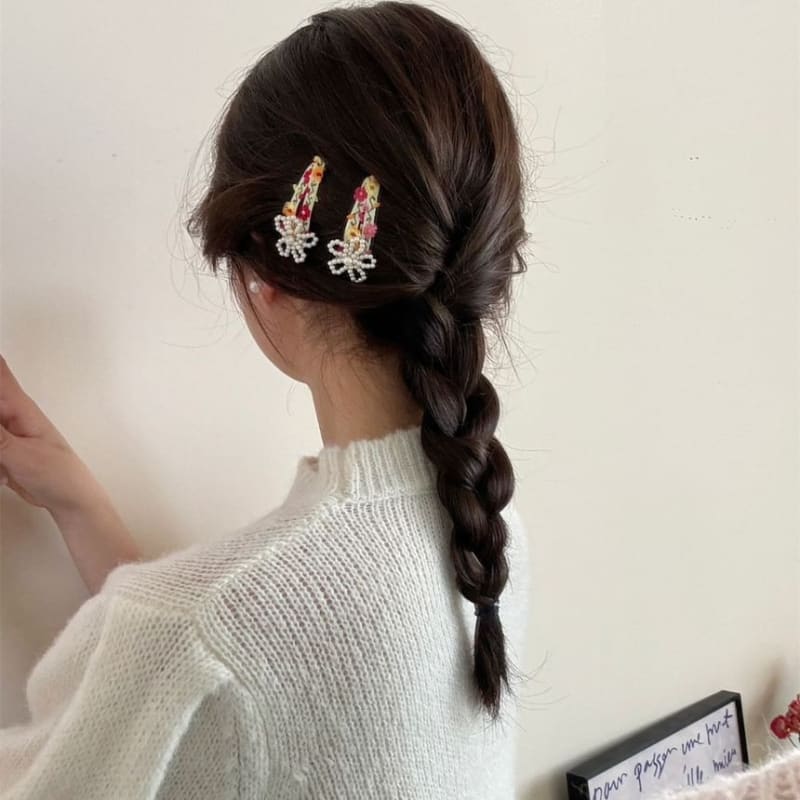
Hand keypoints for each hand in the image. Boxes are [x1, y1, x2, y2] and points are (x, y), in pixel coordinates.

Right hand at [0, 354, 102, 518]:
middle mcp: (9, 415)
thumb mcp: (19, 454)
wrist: (69, 499)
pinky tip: (6, 473)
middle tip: (6, 444)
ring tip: (8, 464)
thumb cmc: (57, 473)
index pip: (0, 372)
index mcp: (19, 407)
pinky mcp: (2, 451)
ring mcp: (4, 434)